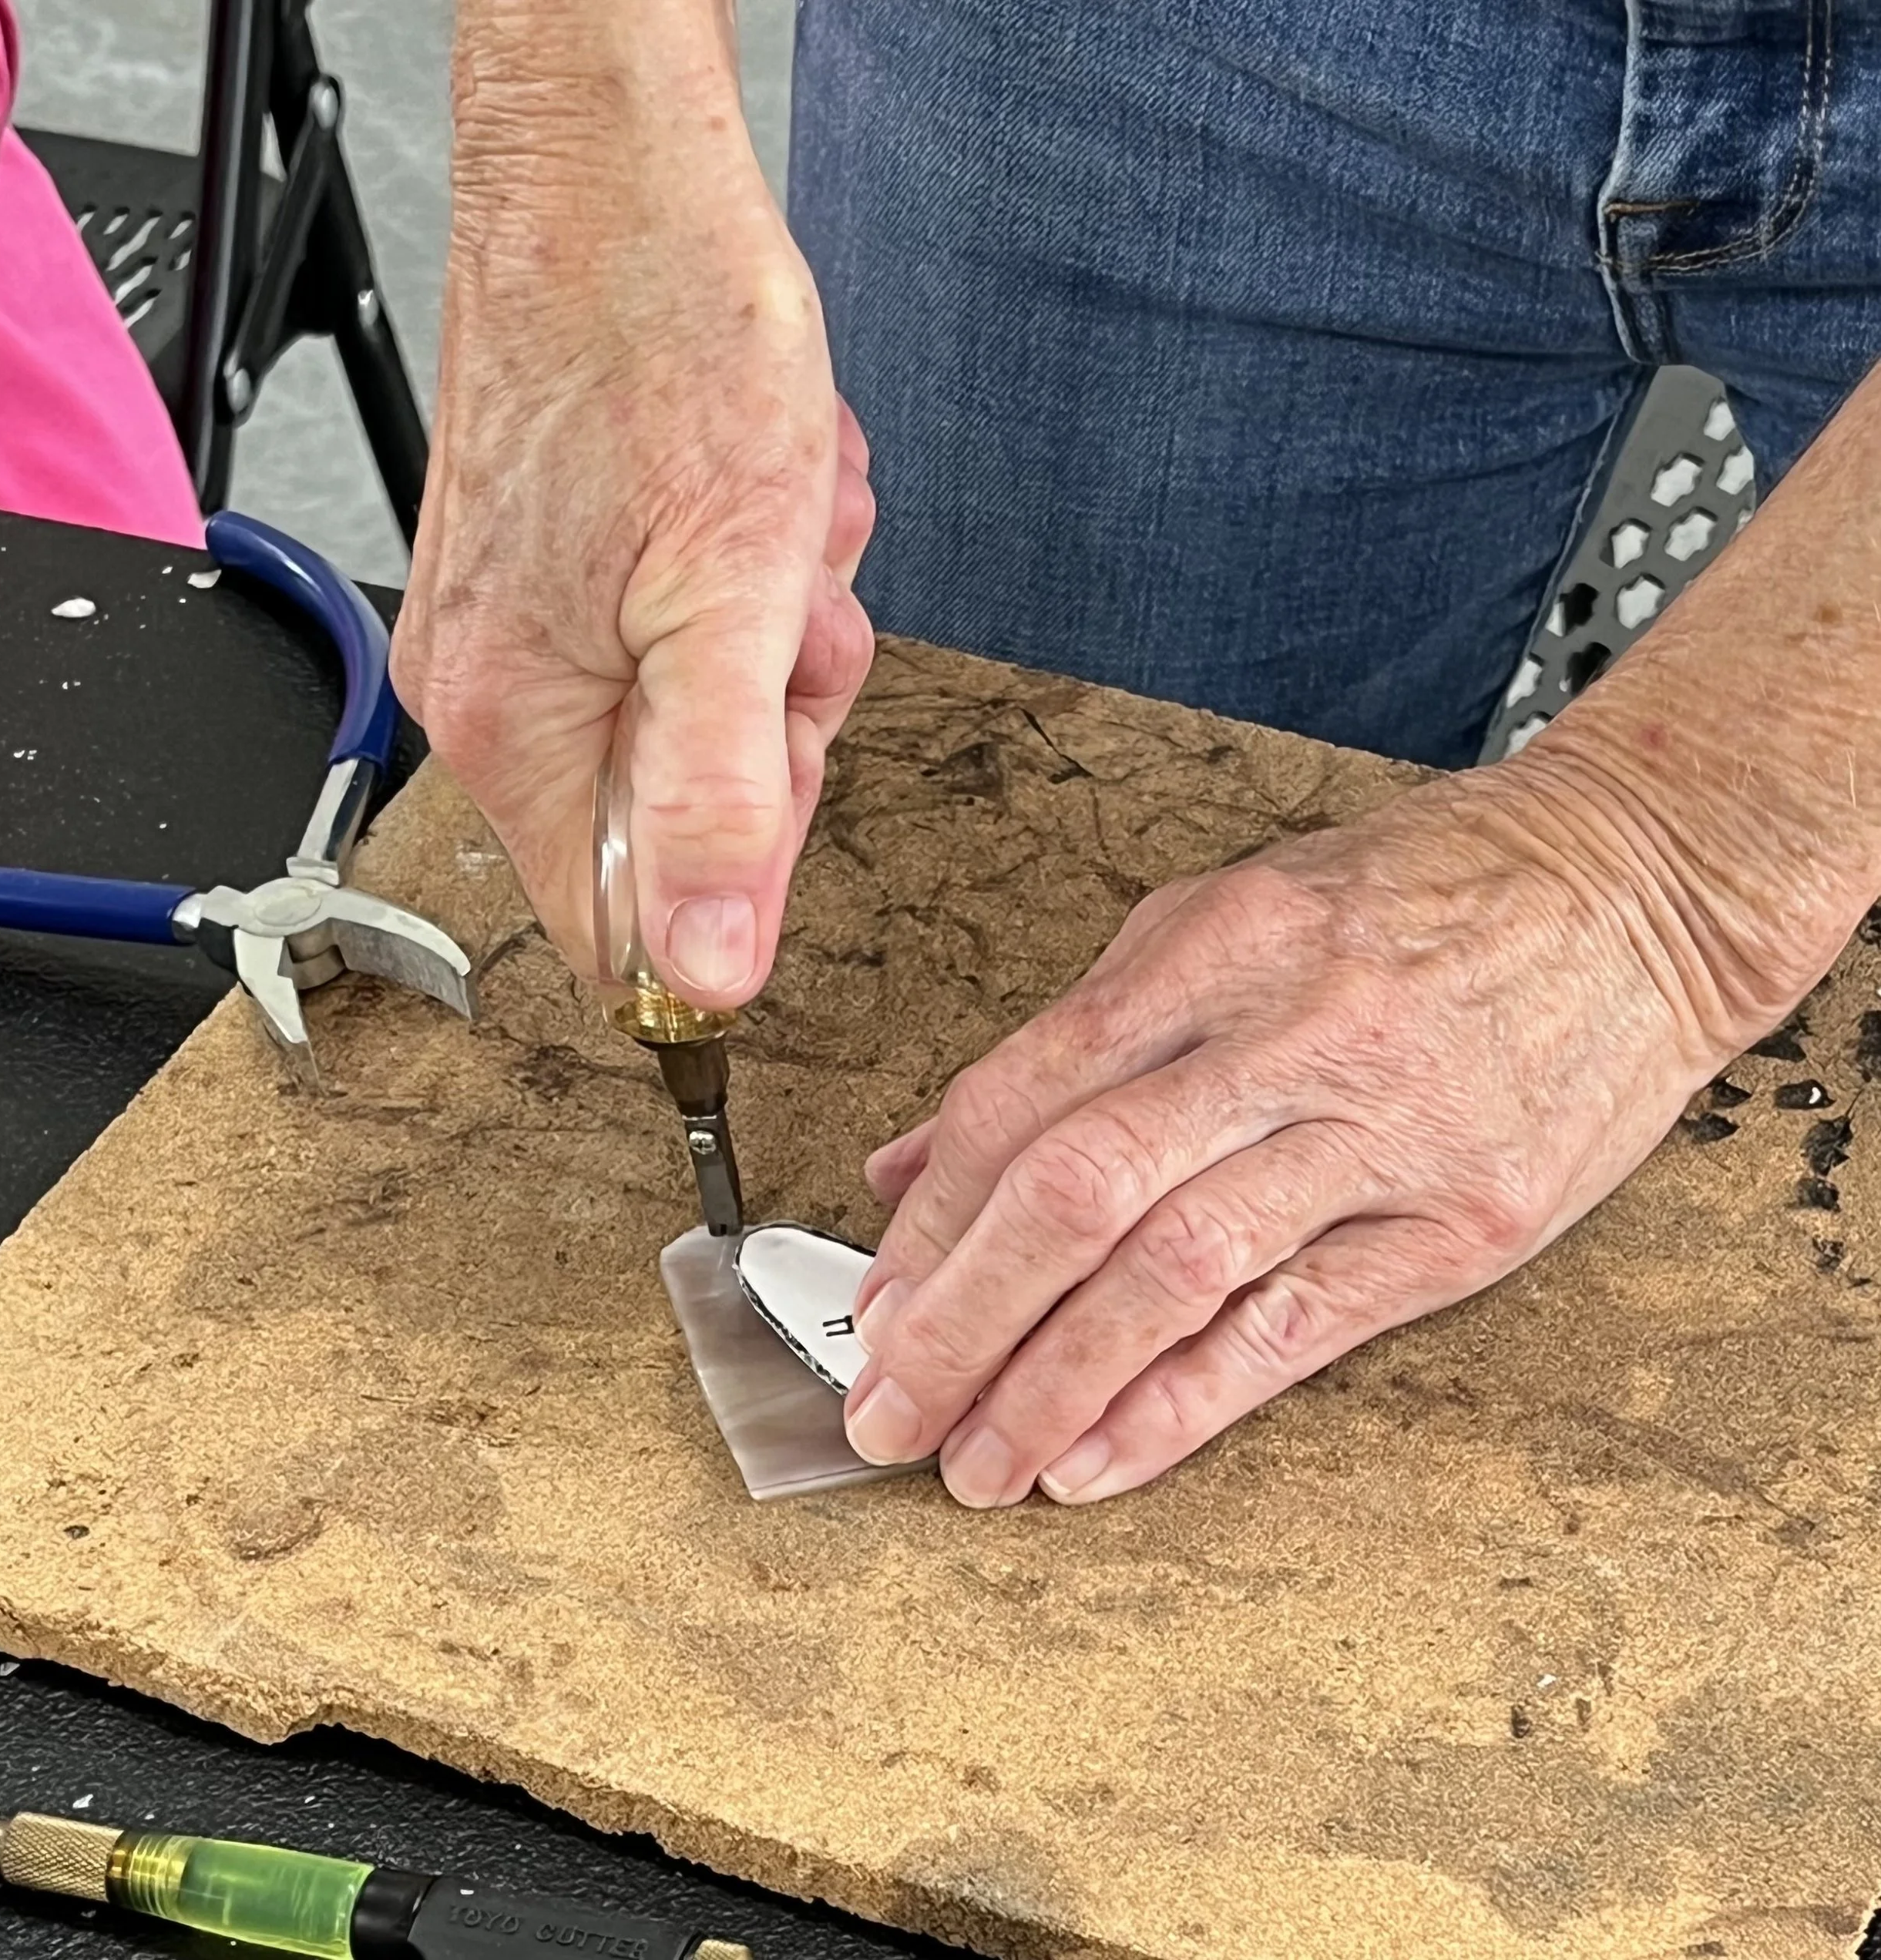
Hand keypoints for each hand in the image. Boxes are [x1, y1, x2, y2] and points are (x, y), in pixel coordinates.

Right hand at [392, 70, 873, 1004]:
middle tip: (787, 624)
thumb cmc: (665, 348)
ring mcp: (532, 628)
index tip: (780, 793)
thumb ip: (717, 803)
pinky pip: (691, 639)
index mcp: (515, 727)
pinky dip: (752, 583)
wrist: (621, 184)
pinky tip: (759, 501)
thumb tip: (704, 970)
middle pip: (677, 821)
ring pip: (702, 722)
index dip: (721, 897)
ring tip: (771, 532)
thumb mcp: (732, 608)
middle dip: (773, 730)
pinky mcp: (570, 573)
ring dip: (774, 642)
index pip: (613, 928)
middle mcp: (497, 691)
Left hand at [844, 758, 1797, 1507]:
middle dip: (961, 1319)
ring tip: (977, 1464)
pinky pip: (1295, 1330)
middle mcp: (1287, 1037)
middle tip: (888, 1411)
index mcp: (1214, 944)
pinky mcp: (1459, 1225)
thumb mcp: (1228, 912)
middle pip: (1079, 1195)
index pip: (1027, 1098)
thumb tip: (918, 1160)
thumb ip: (1073, 1036)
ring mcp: (1380, 1137)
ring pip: (1174, 1276)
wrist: (1636, 894)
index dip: (934, 1219)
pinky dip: (1184, 1405)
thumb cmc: (1417, 895)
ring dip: (1053, 1384)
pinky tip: (1099, 1460)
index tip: (873, 1303)